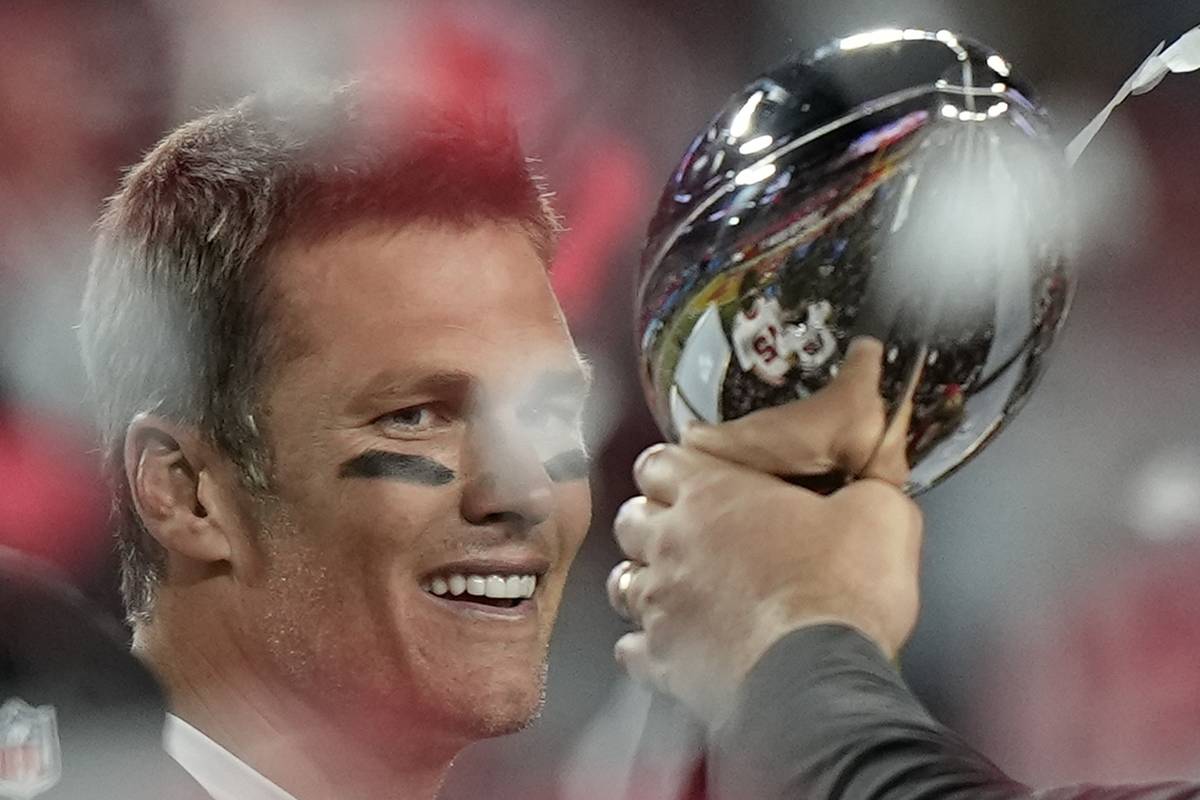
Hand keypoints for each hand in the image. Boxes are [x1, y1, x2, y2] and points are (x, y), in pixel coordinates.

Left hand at [611, 338, 922, 722]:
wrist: (820, 677)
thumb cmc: (842, 592)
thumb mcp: (880, 513)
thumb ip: (866, 487)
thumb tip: (870, 486)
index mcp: (713, 494)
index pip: (658, 462)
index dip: (673, 468)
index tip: (692, 477)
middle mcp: (672, 543)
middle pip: (630, 518)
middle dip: (651, 520)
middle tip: (683, 532)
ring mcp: (660, 604)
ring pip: (621, 580)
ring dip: (644, 579)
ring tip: (675, 587)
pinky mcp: (661, 659)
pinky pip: (630, 647)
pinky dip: (645, 645)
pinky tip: (673, 645)